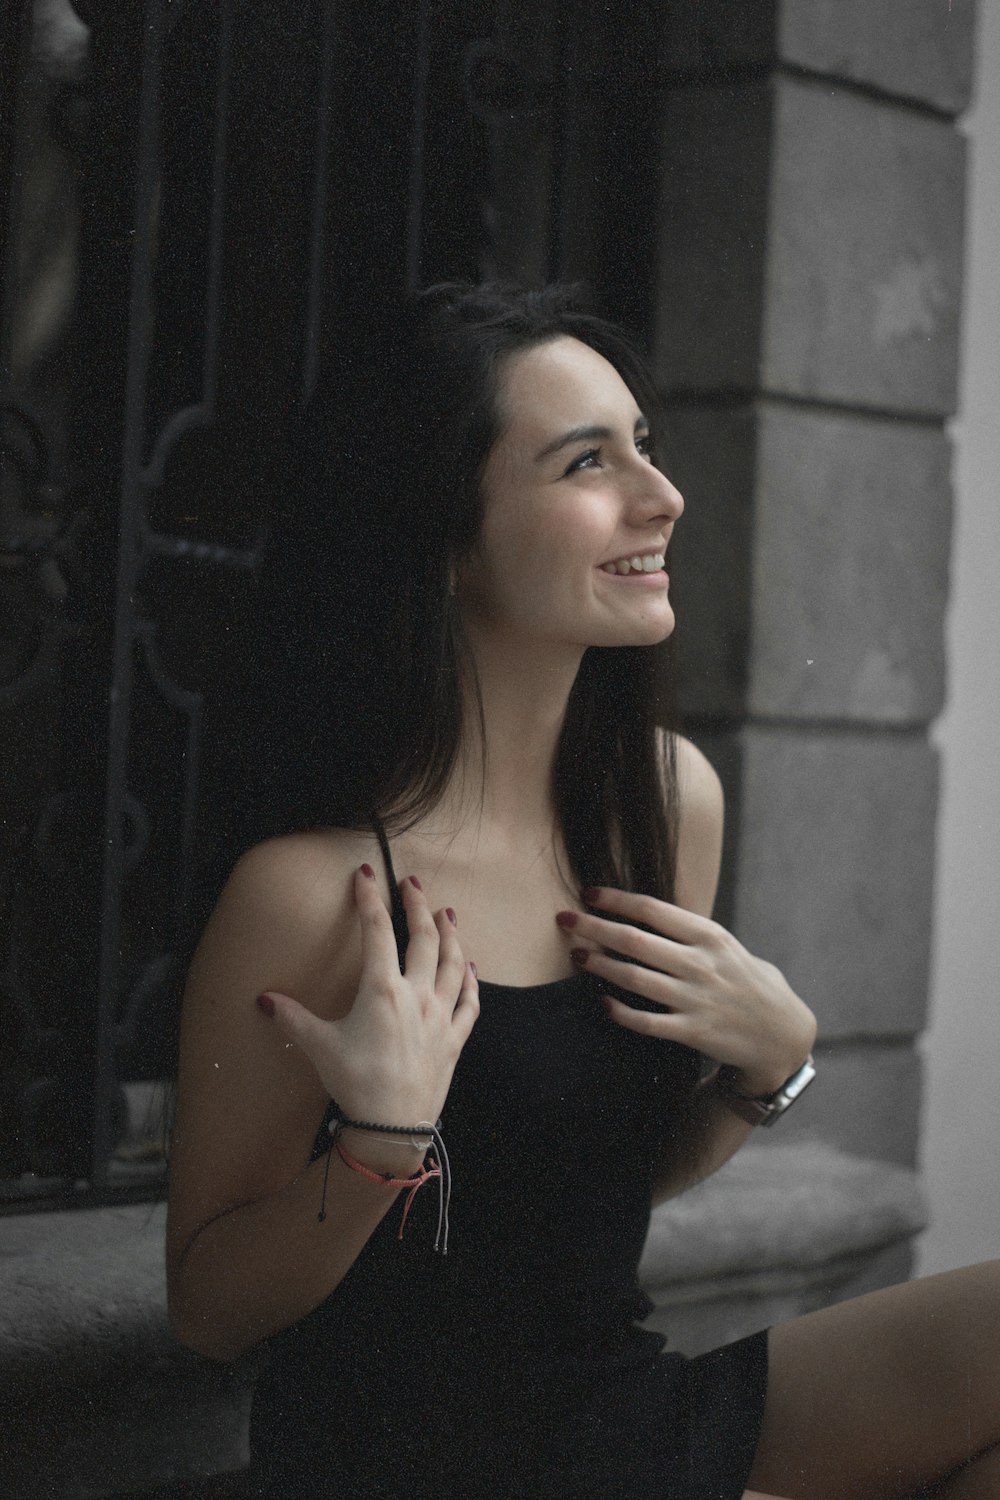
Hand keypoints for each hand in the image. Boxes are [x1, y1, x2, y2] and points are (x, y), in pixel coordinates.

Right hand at [260, 866, 478, 1128]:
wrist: (392, 1126)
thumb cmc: (355, 1083)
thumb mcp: (319, 1047)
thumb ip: (294, 1018)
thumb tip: (264, 999)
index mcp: (382, 990)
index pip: (377, 931)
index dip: (370, 899)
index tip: (366, 875)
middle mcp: (417, 995)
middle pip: (423, 938)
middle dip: (418, 905)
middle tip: (413, 884)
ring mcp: (440, 1015)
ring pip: (453, 963)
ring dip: (450, 935)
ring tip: (447, 914)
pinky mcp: (454, 1038)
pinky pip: (469, 1002)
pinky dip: (471, 980)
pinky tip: (469, 967)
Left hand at [557, 888, 815, 1095]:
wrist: (780, 1033)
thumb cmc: (745, 981)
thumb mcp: (727, 947)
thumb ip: (690, 932)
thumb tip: (642, 912)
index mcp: (710, 935)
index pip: (652, 909)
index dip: (616, 900)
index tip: (588, 893)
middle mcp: (702, 964)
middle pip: (635, 940)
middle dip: (593, 927)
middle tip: (564, 919)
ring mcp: (697, 999)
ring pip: (635, 978)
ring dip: (599, 966)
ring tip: (577, 956)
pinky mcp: (694, 1032)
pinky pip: (647, 1022)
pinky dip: (621, 1012)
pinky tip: (602, 1003)